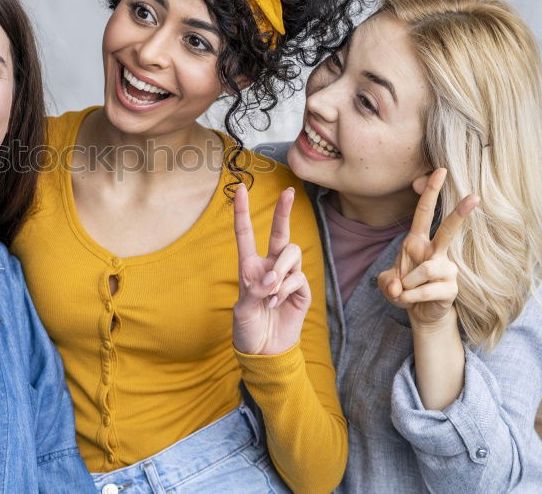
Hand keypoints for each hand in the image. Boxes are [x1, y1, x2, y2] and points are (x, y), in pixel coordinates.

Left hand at [232, 184, 311, 354]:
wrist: (265, 352)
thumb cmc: (248, 329)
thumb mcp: (242, 310)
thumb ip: (254, 291)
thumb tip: (273, 278)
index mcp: (249, 267)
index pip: (246, 234)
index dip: (242, 211)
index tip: (240, 188)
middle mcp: (269, 267)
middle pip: (280, 233)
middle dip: (284, 211)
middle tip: (289, 191)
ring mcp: (287, 277)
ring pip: (292, 253)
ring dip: (281, 269)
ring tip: (271, 292)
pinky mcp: (301, 290)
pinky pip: (298, 277)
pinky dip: (286, 289)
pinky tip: (278, 303)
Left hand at [377, 168, 479, 328]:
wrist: (418, 312)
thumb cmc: (404, 289)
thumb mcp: (387, 283)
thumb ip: (387, 282)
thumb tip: (397, 286)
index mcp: (417, 242)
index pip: (424, 212)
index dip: (430, 192)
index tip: (440, 170)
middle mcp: (435, 251)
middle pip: (448, 229)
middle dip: (460, 213)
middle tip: (475, 196)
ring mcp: (446, 269)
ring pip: (427, 268)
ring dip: (407, 283)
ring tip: (404, 291)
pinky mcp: (451, 288)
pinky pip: (426, 290)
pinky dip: (411, 297)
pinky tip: (409, 300)